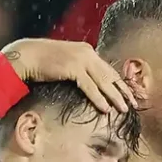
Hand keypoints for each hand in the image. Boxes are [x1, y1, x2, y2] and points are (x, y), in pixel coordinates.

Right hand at [1, 38, 137, 114]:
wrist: (27, 55)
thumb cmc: (44, 63)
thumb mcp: (66, 64)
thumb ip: (79, 70)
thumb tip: (89, 82)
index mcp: (87, 51)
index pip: (109, 69)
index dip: (121, 83)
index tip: (130, 94)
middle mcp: (87, 53)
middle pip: (110, 75)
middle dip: (124, 91)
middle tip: (135, 103)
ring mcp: (80, 59)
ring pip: (103, 81)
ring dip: (115, 97)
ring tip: (124, 109)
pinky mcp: (72, 67)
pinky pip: (89, 86)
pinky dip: (99, 98)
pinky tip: (105, 108)